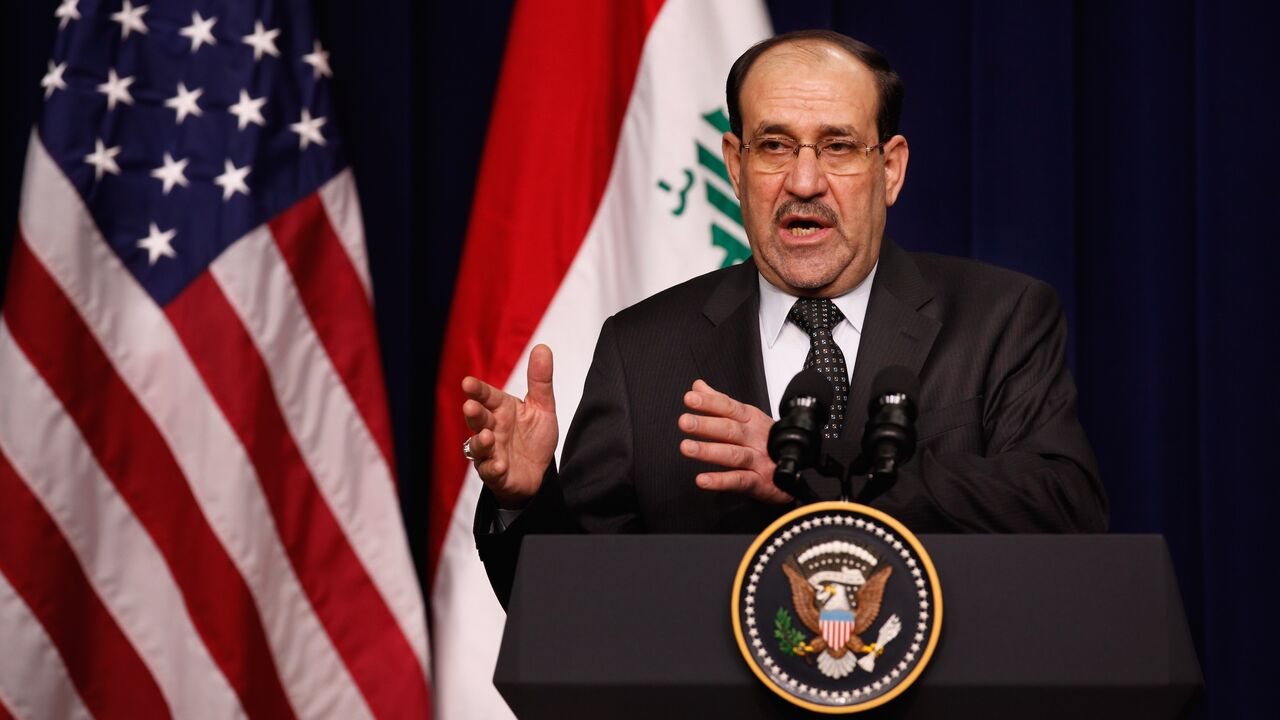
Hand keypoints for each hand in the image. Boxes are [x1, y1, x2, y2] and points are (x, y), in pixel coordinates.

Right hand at [461, 344, 558, 507]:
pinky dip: (493, 469)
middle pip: (478, 419)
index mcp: (501, 410)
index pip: (487, 396)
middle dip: (474, 413)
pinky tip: (499, 465)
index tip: (468, 383)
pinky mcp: (496, 474)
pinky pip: (490, 472)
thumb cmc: (533, 437)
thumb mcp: (542, 407)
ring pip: (479, 447)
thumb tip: (542, 347)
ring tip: (488, 436)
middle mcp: (491, 429)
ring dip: (481, 442)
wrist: (539, 471)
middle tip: (470, 406)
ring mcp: (491, 452)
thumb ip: (540, 381)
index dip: (477, 390)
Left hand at [678, 379, 791, 504]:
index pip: (729, 407)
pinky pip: (739, 481)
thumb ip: (720, 402)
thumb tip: (698, 386)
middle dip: (706, 425)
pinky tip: (703, 480)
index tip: (690, 398)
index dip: (710, 402)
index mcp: (751, 419)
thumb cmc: (766, 440)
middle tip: (685, 422)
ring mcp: (758, 460)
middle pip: (729, 429)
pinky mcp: (759, 482)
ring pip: (733, 454)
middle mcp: (754, 437)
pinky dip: (720, 481)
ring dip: (709, 451)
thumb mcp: (747, 417)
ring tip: (687, 447)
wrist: (796, 467)